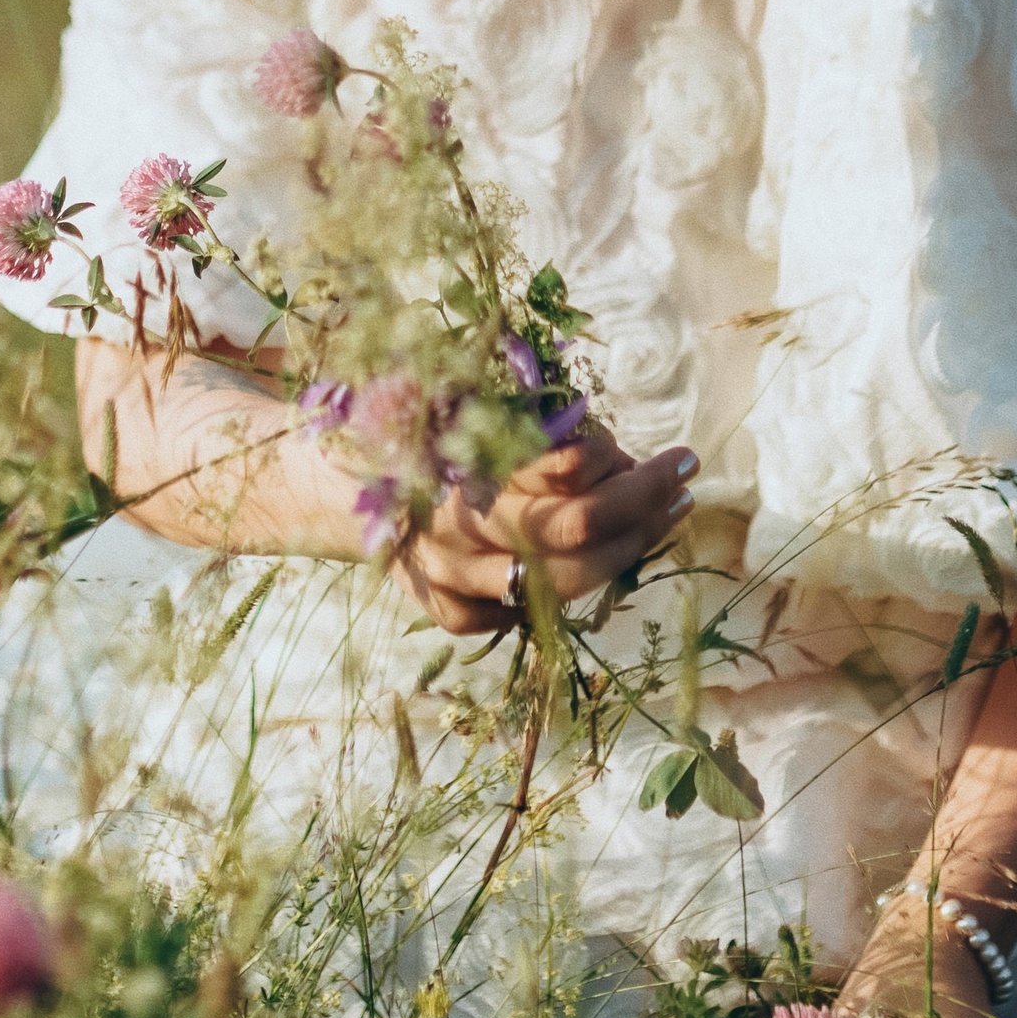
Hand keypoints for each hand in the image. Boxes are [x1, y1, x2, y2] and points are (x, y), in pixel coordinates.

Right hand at [394, 430, 697, 633]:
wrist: (331, 482)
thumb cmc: (411, 426)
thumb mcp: (466, 404)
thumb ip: (531, 433)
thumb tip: (605, 454)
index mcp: (462, 463)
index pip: (571, 478)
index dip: (631, 469)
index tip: (678, 454)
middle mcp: (457, 529)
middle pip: (576, 531)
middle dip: (645, 503)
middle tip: (685, 474)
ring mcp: (451, 579)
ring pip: (562, 583)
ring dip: (629, 546)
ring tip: (669, 511)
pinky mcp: (448, 613)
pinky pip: (527, 612)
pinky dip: (570, 584)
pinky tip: (607, 554)